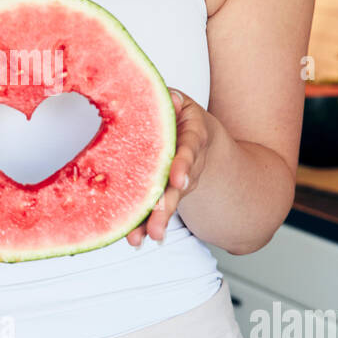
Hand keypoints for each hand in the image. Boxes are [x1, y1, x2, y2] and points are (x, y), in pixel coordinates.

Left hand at [126, 88, 211, 246]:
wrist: (202, 138)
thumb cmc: (183, 118)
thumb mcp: (182, 104)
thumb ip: (173, 101)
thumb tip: (169, 97)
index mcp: (193, 137)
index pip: (189, 151)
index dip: (183, 165)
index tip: (178, 181)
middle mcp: (188, 164)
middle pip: (178, 188)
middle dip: (166, 207)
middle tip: (156, 228)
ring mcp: (179, 181)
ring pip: (168, 203)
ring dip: (154, 221)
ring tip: (139, 239)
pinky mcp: (166, 192)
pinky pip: (156, 207)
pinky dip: (146, 223)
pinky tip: (134, 238)